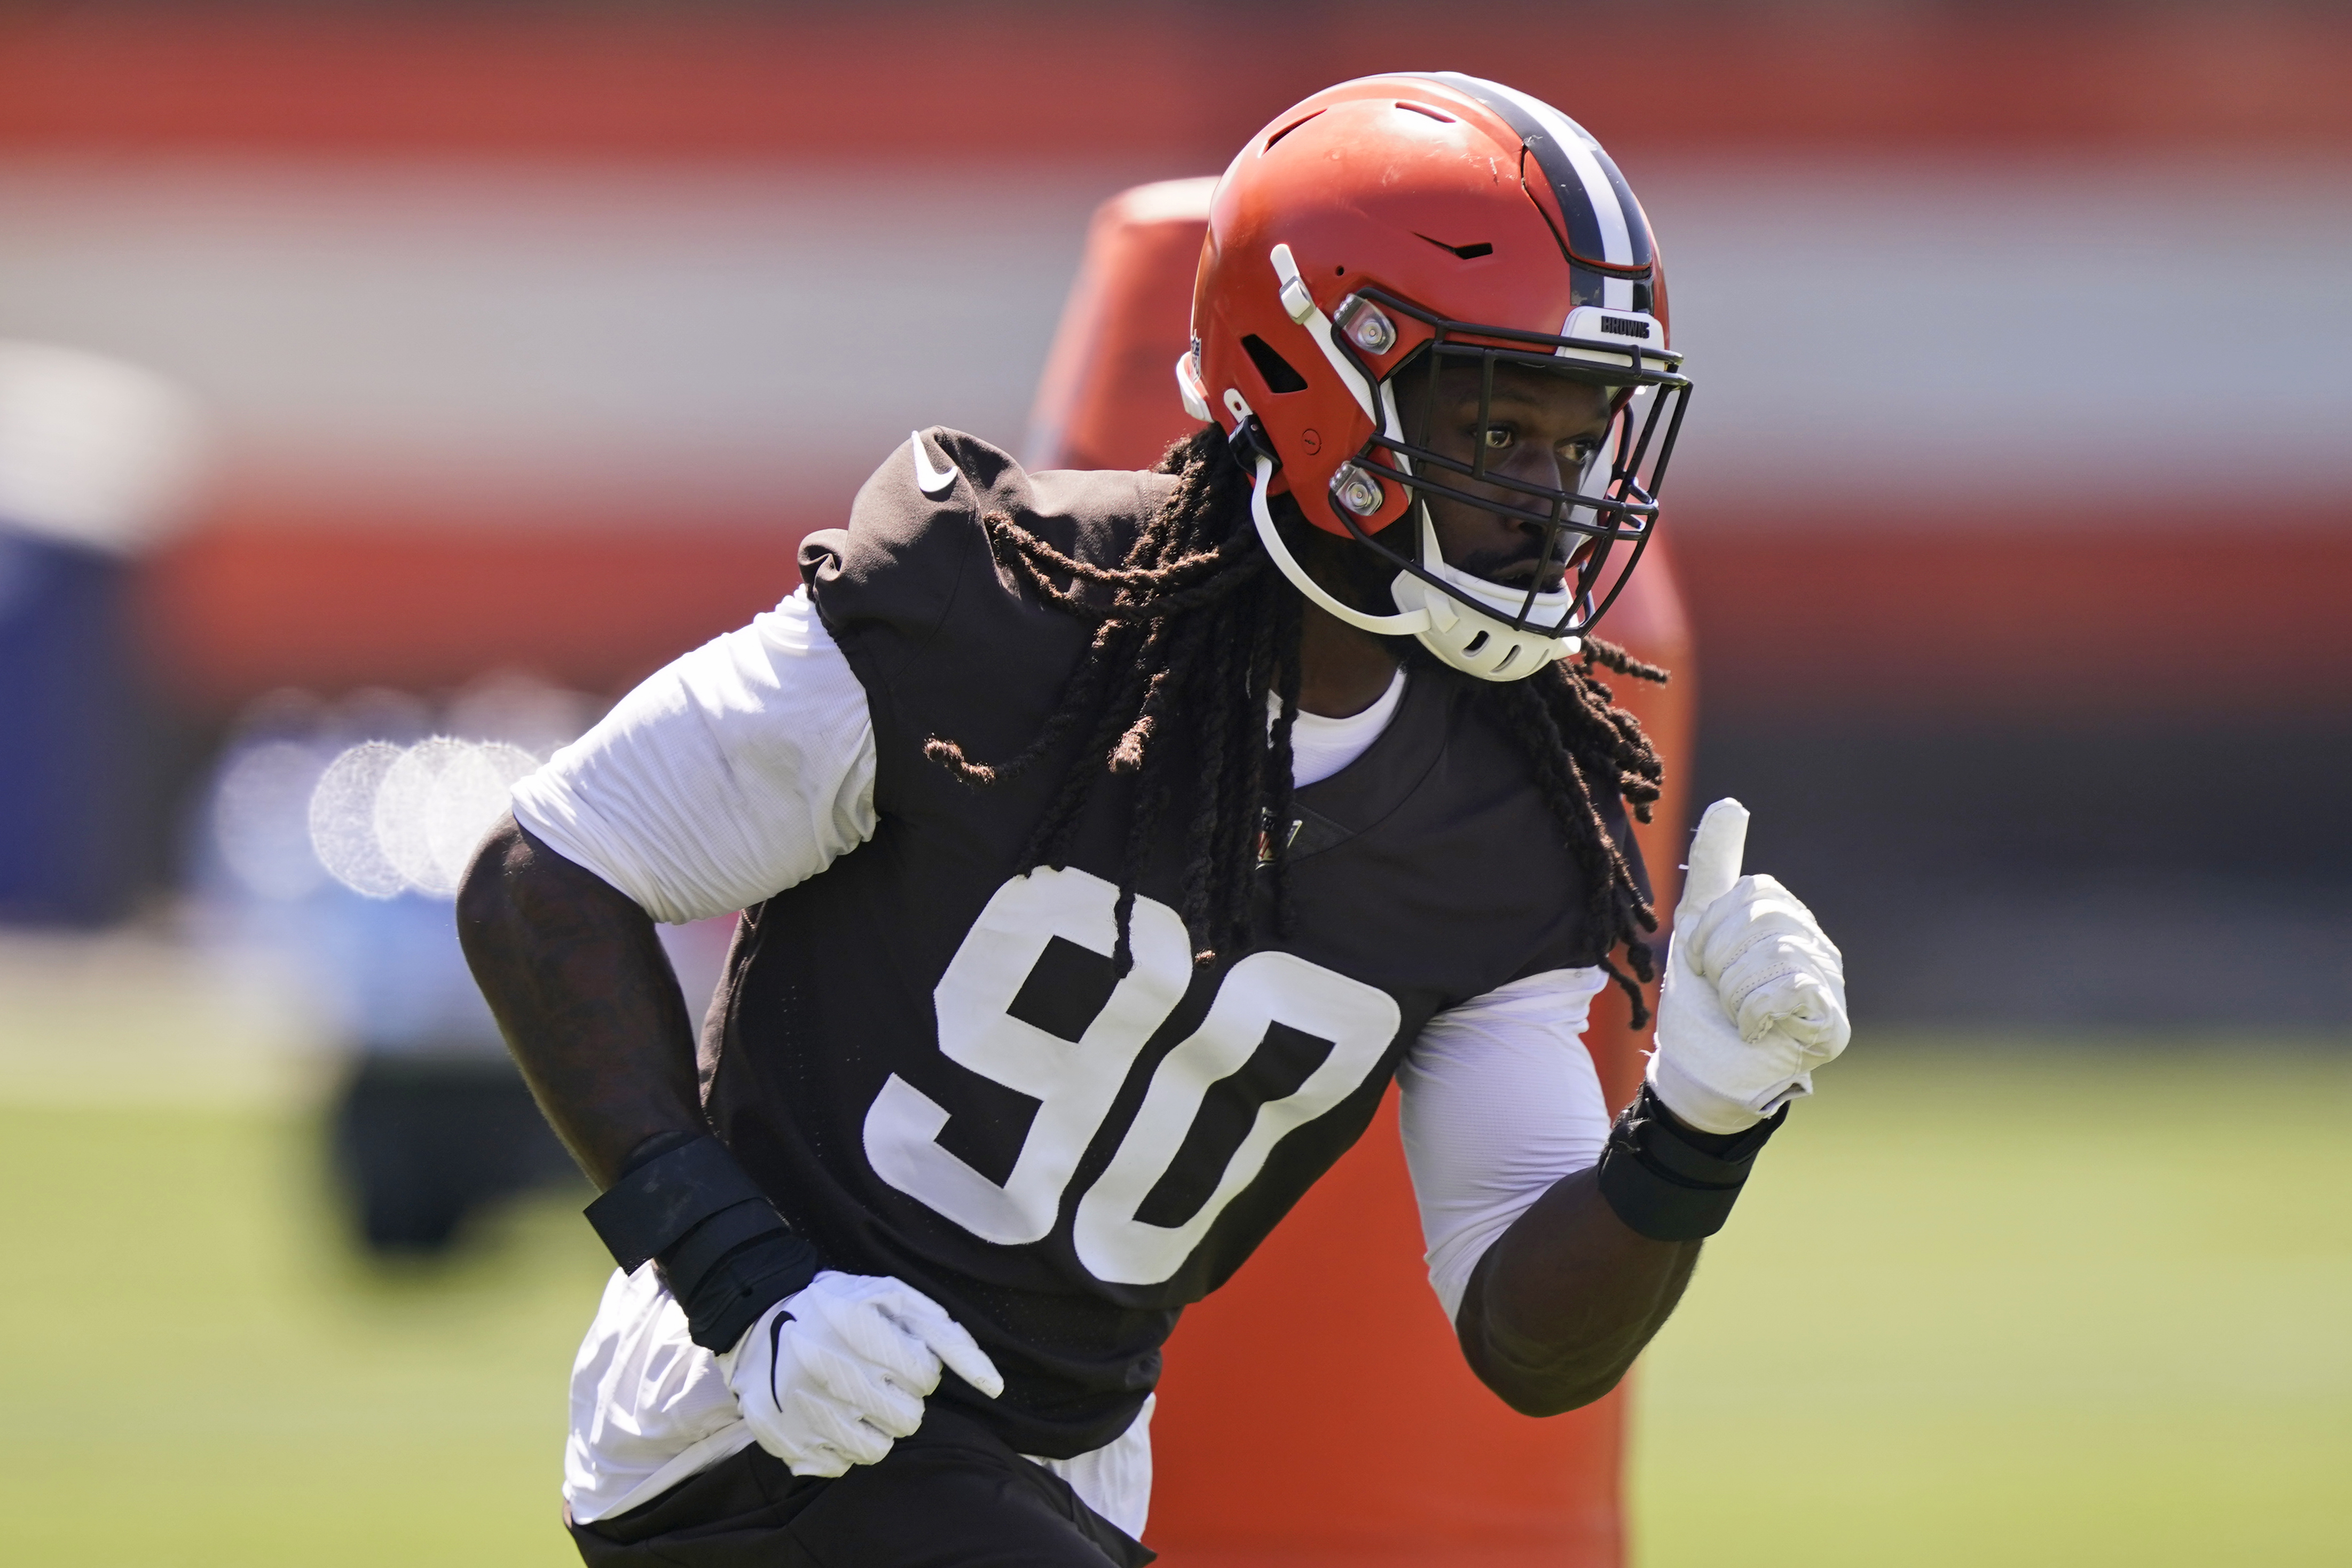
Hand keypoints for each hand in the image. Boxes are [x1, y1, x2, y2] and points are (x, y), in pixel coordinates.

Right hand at [714, 1270, 1004, 1477]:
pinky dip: (842, 1445)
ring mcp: (804, 1409)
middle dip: (902, 1399)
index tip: (893, 1354)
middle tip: (876, 1379)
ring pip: (878, 1450)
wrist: (760, 1315)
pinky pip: (840, 1466)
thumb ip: (949, 1338)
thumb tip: (994, 1387)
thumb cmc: (842, 1307)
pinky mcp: (785, 1438)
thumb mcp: (895, 1299)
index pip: (925, 1377)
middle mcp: (830, 1370)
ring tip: (859, 1399)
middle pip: (908, 1420)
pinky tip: (831, 1415)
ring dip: (877, 1426)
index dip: (916, 1367)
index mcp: (860, 1329)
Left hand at [1649, 799, 1849, 1134]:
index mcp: (1784, 916)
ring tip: (1735, 1015)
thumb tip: (1732, 803)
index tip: (1701, 963)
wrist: (1697, 1074)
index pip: (1750, 893)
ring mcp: (1829, 983)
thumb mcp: (1697, 927)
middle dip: (1721, 962)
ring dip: (1734, 991)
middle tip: (1718, 993)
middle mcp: (1814, 943)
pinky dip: (1755, 1010)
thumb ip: (1714, 866)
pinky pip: (1795, 987)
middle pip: (1764, 920)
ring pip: (1776, 955)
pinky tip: (1752, 1029)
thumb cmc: (1700, 1003)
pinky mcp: (1832, 1023)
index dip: (1710, 930)